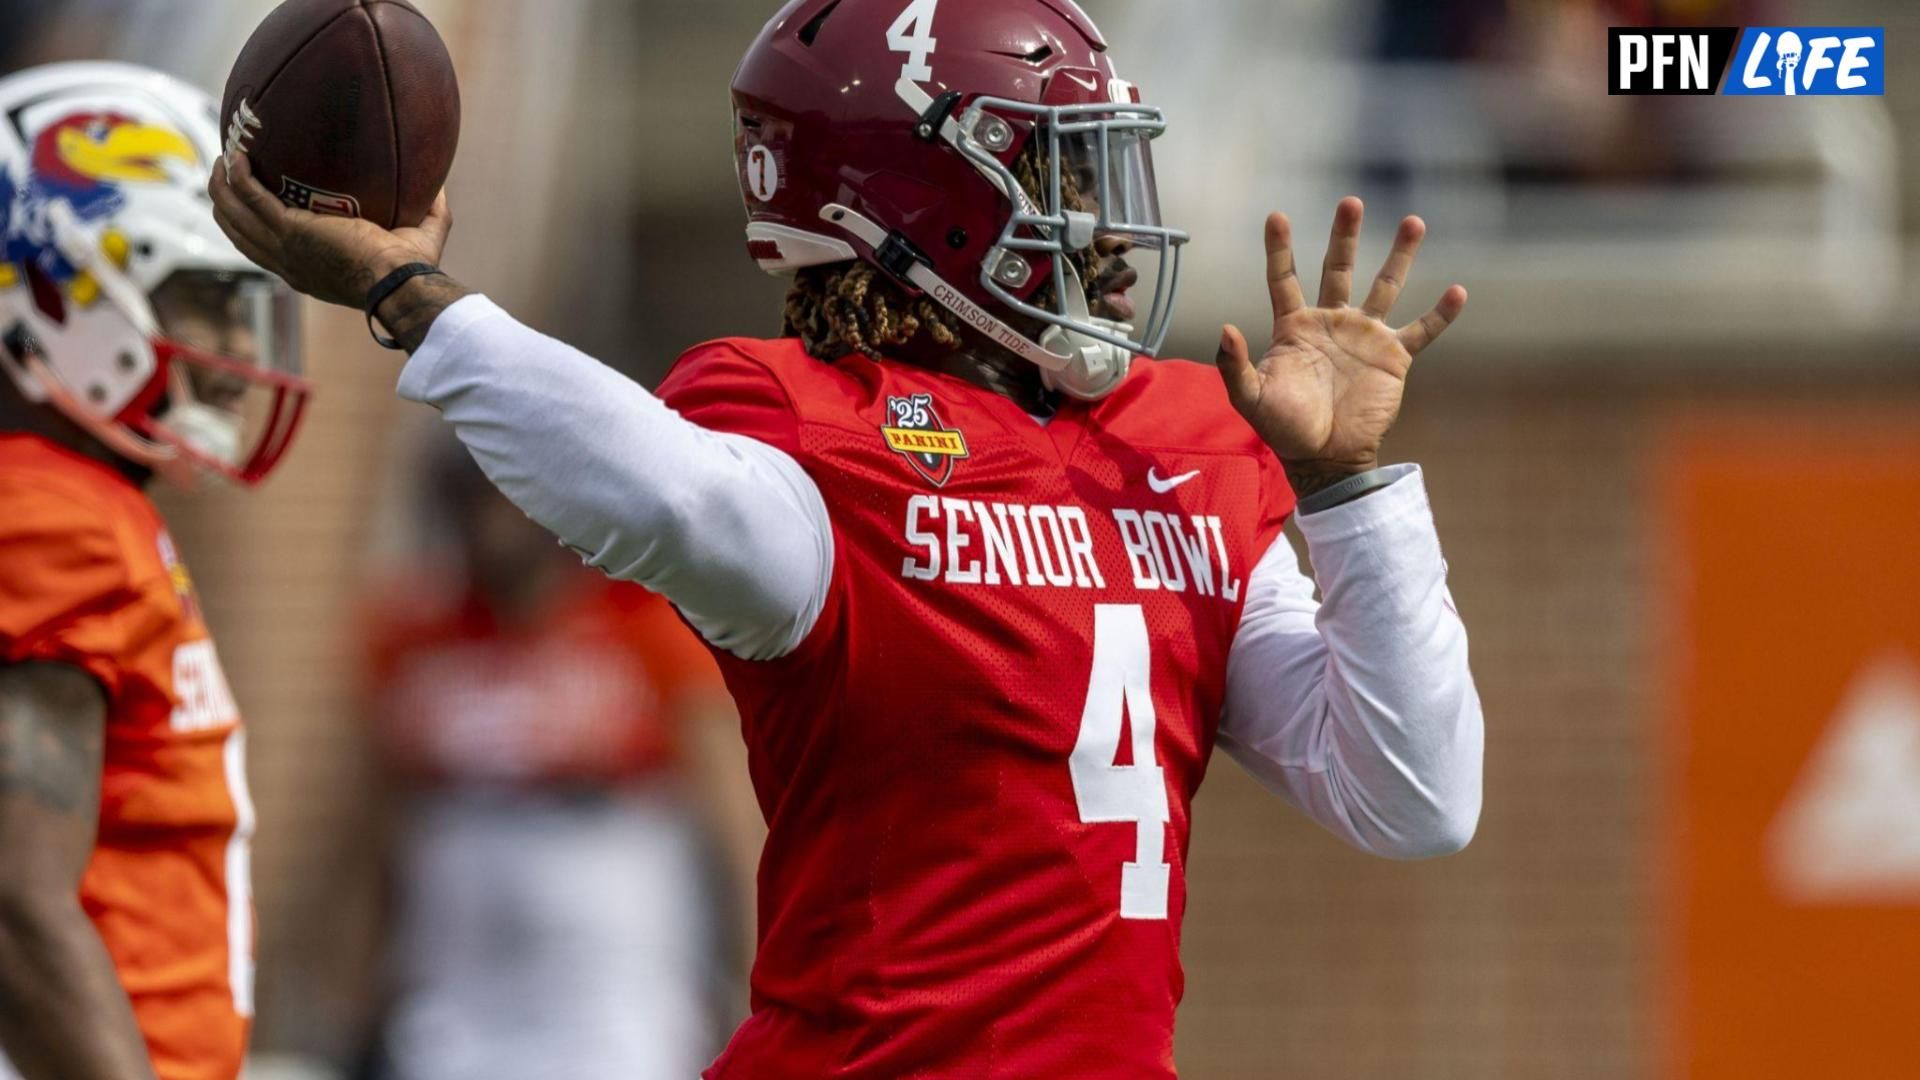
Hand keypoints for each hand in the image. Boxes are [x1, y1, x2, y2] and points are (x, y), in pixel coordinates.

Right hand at [207, 152, 451, 308]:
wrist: (401, 283)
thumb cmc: (413, 271)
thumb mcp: (416, 238)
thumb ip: (427, 210)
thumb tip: (439, 183)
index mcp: (307, 270)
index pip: (268, 250)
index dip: (252, 225)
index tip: (251, 201)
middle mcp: (289, 263)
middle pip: (240, 232)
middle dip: (227, 202)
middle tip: (227, 172)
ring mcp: (285, 247)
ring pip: (234, 214)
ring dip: (223, 186)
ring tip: (224, 159)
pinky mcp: (290, 230)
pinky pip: (251, 197)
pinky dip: (239, 177)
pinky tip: (237, 156)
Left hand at [1215, 198, 1466, 497]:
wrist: (1325, 458)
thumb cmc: (1284, 429)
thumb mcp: (1250, 398)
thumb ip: (1234, 365)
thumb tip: (1225, 328)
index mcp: (1295, 327)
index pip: (1284, 279)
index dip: (1279, 249)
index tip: (1276, 216)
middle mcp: (1332, 323)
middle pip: (1339, 268)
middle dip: (1345, 236)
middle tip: (1351, 202)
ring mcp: (1365, 337)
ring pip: (1385, 286)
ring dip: (1400, 256)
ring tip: (1413, 222)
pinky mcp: (1393, 358)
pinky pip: (1421, 330)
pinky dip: (1440, 314)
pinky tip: (1458, 292)